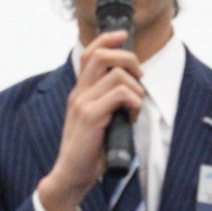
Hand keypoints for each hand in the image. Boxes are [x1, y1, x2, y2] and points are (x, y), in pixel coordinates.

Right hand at [37, 31, 143, 210]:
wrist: (72, 174)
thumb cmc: (89, 151)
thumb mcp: (98, 120)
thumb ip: (109, 102)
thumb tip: (132, 89)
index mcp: (80, 91)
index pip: (89, 52)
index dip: (107, 38)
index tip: (123, 36)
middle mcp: (79, 93)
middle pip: (102, 55)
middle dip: (129, 59)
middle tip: (139, 76)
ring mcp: (83, 103)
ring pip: (118, 75)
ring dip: (136, 89)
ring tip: (135, 108)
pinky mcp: (91, 115)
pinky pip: (122, 94)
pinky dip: (134, 104)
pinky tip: (131, 118)